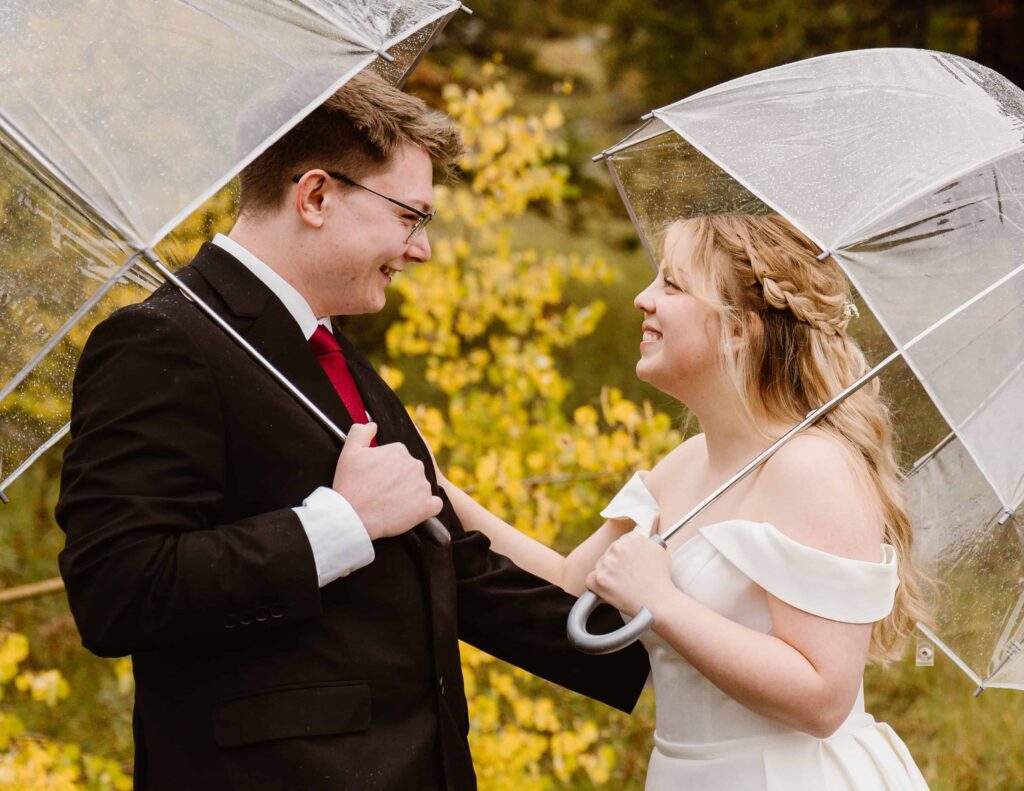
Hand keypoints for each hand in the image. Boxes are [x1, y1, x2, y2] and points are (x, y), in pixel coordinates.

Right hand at [333, 423, 442, 540]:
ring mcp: (423, 485)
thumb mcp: (349, 451)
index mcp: (399, 450)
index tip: (377, 478)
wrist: (354, 516)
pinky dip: (426, 507)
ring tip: (392, 504)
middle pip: (410, 471)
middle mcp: (415, 464)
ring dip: (410, 494)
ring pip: (420, 487)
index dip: (386, 469)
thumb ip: (361, 432)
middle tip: (383, 492)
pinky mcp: (427, 506)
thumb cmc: (350, 484)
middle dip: (399, 480)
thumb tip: (373, 424)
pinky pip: (433, 504)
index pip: (398, 457)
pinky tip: (412, 510)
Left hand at [585, 531, 674, 616]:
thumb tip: (636, 544)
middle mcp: (617, 547)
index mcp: (631, 538)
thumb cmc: (661, 580)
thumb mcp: (658, 551)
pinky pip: (591, 581)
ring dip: (608, 576)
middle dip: (615, 566)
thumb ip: (644, 543)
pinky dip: (598, 587)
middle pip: (608, 555)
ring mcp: (606, 563)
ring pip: (600, 567)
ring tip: (623, 586)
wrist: (659, 602)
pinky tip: (612, 591)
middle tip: (627, 579)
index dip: (624, 558)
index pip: (620, 544)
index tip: (630, 567)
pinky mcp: (598, 579)